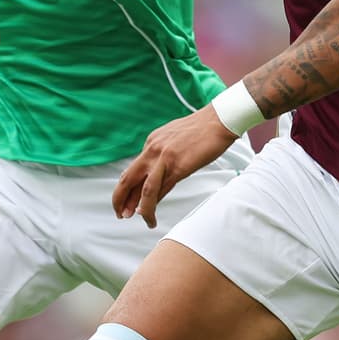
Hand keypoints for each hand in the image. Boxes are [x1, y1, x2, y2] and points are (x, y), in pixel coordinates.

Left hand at [113, 107, 236, 227]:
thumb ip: (163, 154)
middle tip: (120, 214)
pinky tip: (150, 213)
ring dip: (139, 208)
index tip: (125, 203)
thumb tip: (158, 172)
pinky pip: (161, 190)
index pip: (133, 170)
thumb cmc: (202, 130)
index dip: (126, 190)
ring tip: (140, 219)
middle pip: (128, 179)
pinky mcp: (178, 166)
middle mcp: (152, 149)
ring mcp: (164, 158)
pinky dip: (153, 204)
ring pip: (144, 189)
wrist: (219, 120)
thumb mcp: (174, 139)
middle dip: (120, 199)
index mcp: (151, 142)